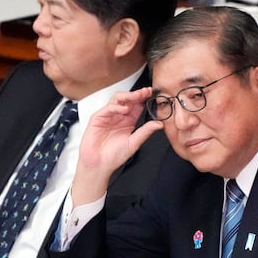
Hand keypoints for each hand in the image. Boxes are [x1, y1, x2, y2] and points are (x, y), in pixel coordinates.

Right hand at [73, 87, 162, 204]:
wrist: (99, 165)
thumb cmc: (114, 156)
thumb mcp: (134, 143)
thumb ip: (145, 132)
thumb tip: (159, 124)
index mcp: (128, 121)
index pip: (137, 106)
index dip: (144, 99)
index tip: (153, 95)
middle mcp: (118, 117)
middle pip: (128, 100)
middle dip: (137, 94)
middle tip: (147, 92)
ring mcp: (108, 116)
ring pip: (117, 100)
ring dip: (128, 96)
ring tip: (137, 96)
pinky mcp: (98, 118)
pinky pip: (107, 108)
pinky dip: (116, 107)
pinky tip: (124, 110)